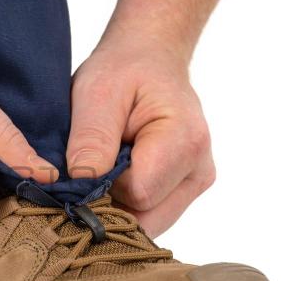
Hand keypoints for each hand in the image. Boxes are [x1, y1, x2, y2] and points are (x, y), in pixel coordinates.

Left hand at [67, 44, 214, 236]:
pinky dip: (126, 202)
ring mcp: (195, 182)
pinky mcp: (185, 189)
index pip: (139, 194)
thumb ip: (91, 138)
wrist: (149, 58)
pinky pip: (150, 214)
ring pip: (147, 222)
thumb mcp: (97, 93)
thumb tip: (81, 183)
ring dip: (118, 203)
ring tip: (107, 164)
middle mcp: (199, 169)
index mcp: (185, 141)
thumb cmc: (124, 69)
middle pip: (145, 216)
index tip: (86, 161)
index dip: (104, 186)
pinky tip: (117, 174)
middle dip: (110, 201)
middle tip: (93, 163)